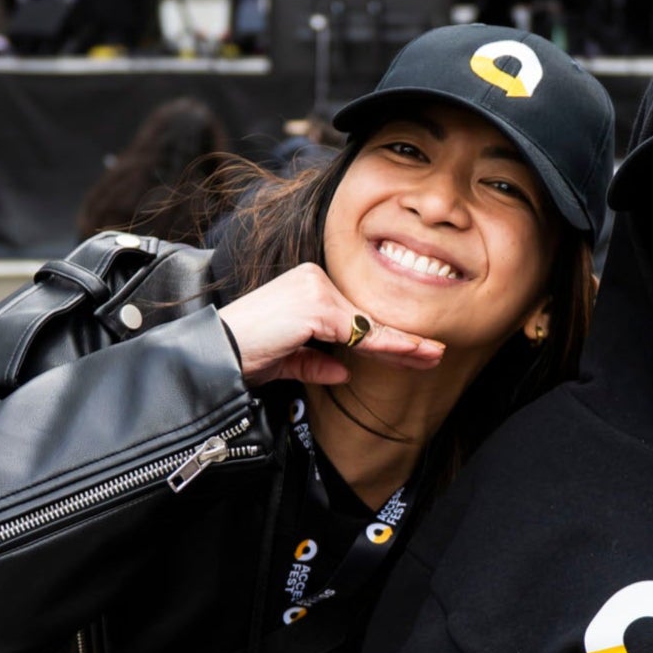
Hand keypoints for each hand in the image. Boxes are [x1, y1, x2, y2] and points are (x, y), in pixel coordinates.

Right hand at [217, 262, 444, 386]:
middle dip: (403, 340)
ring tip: (433, 356)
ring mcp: (316, 289)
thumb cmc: (245, 355)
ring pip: (369, 325)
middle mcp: (315, 279)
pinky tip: (412, 354)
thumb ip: (314, 362)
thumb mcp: (287, 360)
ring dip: (404, 345)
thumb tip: (345, 373)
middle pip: (368, 317)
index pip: (357, 317)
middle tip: (435, 354)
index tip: (417, 352)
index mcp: (308, 287)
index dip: (388, 338)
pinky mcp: (316, 306)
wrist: (218, 357)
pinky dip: (387, 346)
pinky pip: (360, 332)